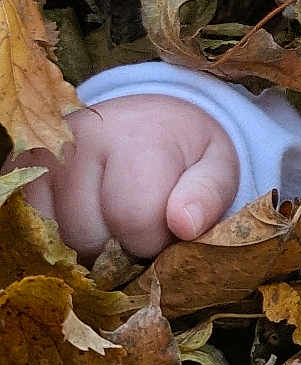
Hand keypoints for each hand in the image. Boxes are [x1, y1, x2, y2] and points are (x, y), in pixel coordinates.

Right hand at [8, 96, 239, 261]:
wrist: (145, 118)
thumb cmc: (184, 152)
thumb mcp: (217, 168)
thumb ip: (209, 196)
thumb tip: (185, 224)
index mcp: (136, 136)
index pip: (134, 219)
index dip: (154, 239)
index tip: (165, 225)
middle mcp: (79, 139)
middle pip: (89, 236)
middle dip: (118, 246)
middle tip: (136, 221)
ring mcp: (41, 155)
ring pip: (56, 239)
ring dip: (86, 245)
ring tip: (110, 215)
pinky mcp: (16, 169)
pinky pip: (32, 229)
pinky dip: (59, 236)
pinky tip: (84, 214)